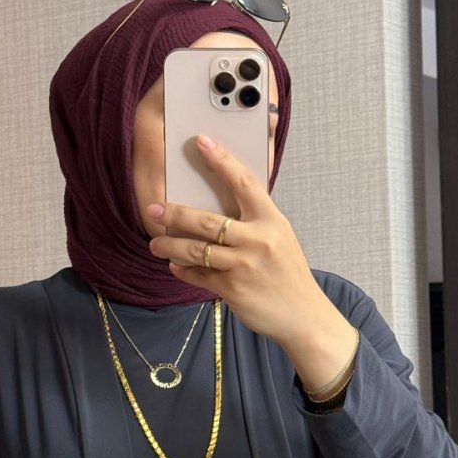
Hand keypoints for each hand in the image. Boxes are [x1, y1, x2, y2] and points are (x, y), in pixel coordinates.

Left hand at [146, 133, 329, 346]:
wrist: (303, 315)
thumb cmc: (288, 273)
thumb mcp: (279, 238)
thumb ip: (255, 220)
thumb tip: (219, 204)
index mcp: (272, 220)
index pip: (244, 183)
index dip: (222, 160)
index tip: (202, 142)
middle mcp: (258, 240)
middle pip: (206, 221)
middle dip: (175, 214)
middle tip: (153, 209)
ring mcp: (243, 266)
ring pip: (195, 251)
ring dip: (170, 246)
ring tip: (155, 244)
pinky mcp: (232, 289)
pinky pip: (198, 275)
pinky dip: (183, 271)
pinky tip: (175, 266)